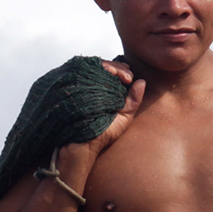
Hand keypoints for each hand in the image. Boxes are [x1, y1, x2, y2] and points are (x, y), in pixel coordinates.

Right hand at [52, 66, 146, 189]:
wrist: (81, 145)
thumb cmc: (102, 134)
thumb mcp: (123, 118)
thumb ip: (133, 101)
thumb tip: (142, 81)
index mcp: (105, 91)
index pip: (113, 71)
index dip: (122, 70)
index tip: (129, 78)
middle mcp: (92, 86)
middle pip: (103, 66)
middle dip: (116, 67)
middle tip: (125, 76)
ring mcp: (80, 86)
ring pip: (92, 67)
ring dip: (105, 68)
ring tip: (115, 74)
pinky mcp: (71, 88)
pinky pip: (80, 74)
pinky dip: (91, 71)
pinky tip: (101, 75)